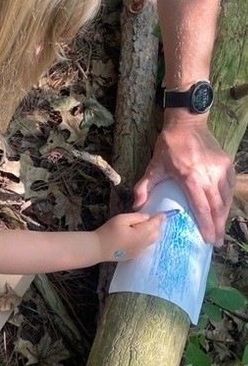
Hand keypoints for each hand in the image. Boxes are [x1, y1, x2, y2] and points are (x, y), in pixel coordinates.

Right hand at [96, 212, 164, 262]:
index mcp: (141, 234)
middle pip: (156, 234)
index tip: (165, 214)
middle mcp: (142, 244)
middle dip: (156, 226)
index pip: (155, 224)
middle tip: (149, 219)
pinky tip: (136, 236)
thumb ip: (136, 217)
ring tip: (143, 227)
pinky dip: (145, 240)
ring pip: (151, 241)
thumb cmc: (108, 232)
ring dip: (151, 233)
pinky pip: (145, 246)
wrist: (98, 248)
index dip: (160, 218)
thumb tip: (147, 217)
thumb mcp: (121, 219)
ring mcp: (139, 251)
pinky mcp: (134, 255)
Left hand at [133, 115, 234, 245]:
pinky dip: (227, 200)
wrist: (187, 123)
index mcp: (191, 178)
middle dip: (218, 227)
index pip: (202, 208)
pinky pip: (229, 187)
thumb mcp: (153, 167)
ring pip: (226, 198)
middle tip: (217, 242)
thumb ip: (144, 187)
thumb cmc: (169, 146)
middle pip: (217, 207)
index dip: (207, 226)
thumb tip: (137, 206)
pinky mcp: (226, 164)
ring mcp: (220, 169)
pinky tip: (223, 210)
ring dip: (224, 215)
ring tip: (220, 230)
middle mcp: (209, 176)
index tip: (209, 240)